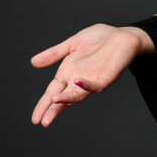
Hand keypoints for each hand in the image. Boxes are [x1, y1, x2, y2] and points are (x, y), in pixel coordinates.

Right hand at [30, 23, 152, 127]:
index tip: (35, 119)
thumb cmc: (100, 39)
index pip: (52, 92)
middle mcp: (78, 80)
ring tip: (54, 102)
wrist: (122, 35)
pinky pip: (96, 85)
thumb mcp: (73, 44)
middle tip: (41, 122)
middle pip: (63, 98)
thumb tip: (33, 62)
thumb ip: (55, 53)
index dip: (44, 105)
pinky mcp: (106, 78)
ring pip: (78, 95)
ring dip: (67, 99)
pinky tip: (77, 81)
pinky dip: (87, 84)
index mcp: (68, 73)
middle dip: (52, 110)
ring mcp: (92, 80)